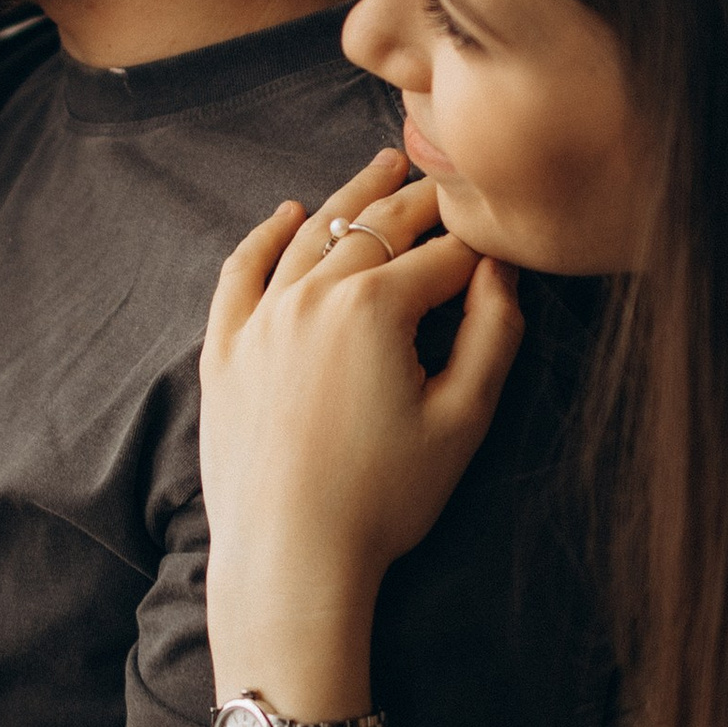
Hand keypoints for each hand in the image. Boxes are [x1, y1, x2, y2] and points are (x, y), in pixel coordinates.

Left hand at [199, 150, 523, 705]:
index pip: (445, 254)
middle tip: (448, 177)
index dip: (482, 244)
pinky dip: (266, 235)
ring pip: (313, 235)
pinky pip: (242, 271)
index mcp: (376, 306)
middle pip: (379, 228)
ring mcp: (260, 318)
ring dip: (353, 198)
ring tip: (383, 167)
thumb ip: (492, 333)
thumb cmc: (384, 500)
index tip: (503, 235)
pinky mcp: (224, 349)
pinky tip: (287, 214)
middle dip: (421, 200)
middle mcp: (312, 294)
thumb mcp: (463, 420)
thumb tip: (501, 271)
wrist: (289, 559)